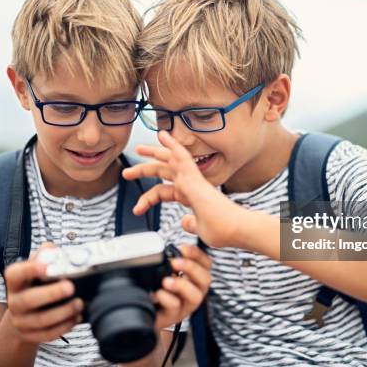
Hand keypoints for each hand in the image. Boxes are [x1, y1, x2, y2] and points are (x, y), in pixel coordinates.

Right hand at [4, 243, 83, 342]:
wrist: (26, 312)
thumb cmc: (36, 284)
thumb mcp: (38, 267)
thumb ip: (45, 255)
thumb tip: (52, 248)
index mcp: (15, 282)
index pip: (15, 274)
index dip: (30, 270)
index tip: (47, 266)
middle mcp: (14, 301)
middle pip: (29, 300)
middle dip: (52, 294)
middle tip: (71, 287)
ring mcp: (20, 320)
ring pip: (41, 320)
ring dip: (63, 312)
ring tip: (80, 303)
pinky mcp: (29, 335)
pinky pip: (47, 334)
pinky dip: (64, 327)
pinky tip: (76, 318)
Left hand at [122, 130, 245, 247]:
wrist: (236, 230)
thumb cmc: (224, 231)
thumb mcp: (200, 229)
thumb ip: (192, 224)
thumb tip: (185, 222)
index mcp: (191, 197)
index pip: (166, 191)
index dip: (149, 197)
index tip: (138, 208)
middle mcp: (192, 186)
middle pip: (165, 172)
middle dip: (146, 169)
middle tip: (130, 171)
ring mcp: (194, 181)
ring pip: (170, 161)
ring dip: (153, 153)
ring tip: (139, 148)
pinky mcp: (196, 179)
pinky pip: (183, 157)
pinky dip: (173, 146)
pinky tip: (163, 136)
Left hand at [153, 245, 211, 329]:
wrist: (138, 313)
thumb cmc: (153, 290)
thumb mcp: (162, 273)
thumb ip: (168, 264)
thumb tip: (166, 254)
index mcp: (193, 278)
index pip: (205, 264)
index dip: (197, 254)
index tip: (183, 248)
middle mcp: (193, 291)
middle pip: (205, 279)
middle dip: (191, 267)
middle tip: (175, 263)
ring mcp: (185, 306)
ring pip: (196, 296)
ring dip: (182, 285)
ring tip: (166, 281)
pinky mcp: (173, 317)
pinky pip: (176, 307)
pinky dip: (167, 298)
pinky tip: (158, 293)